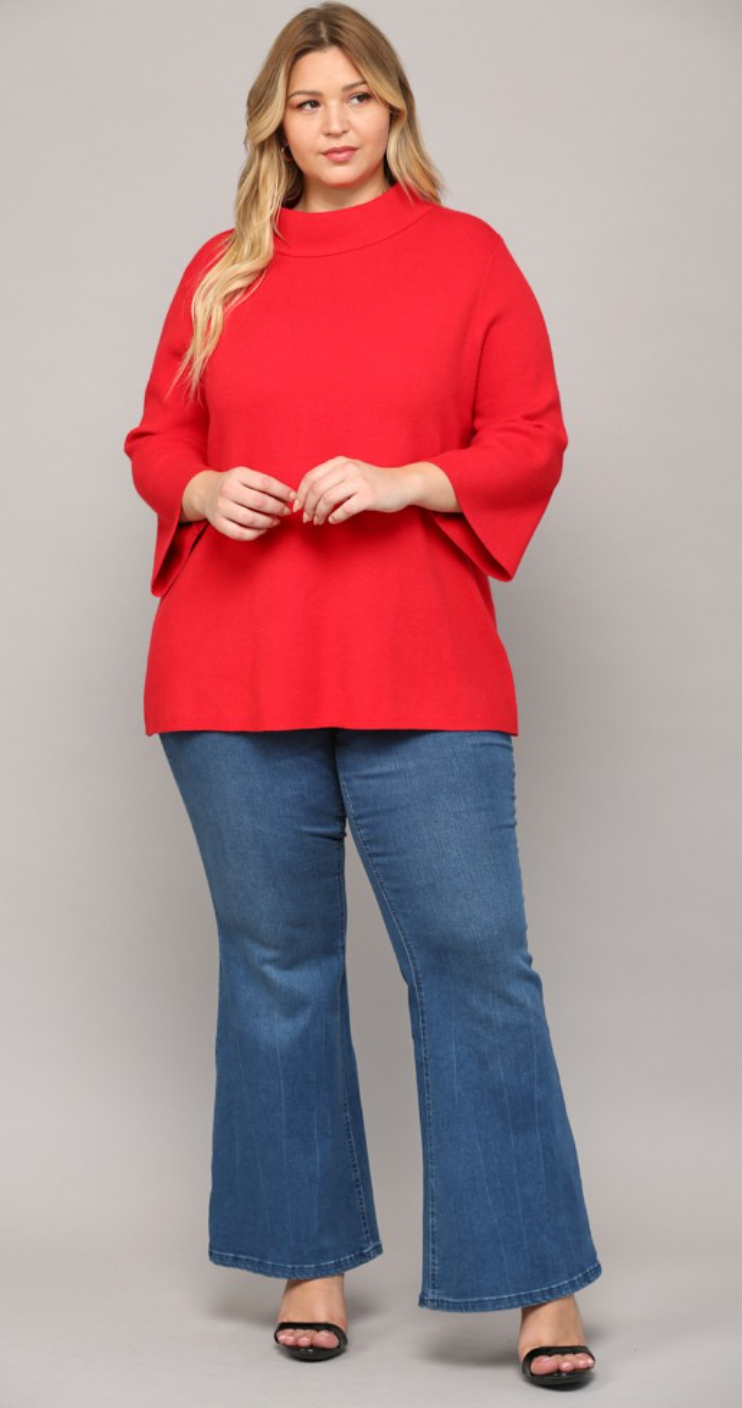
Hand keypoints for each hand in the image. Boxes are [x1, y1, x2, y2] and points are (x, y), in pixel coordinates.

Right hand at [192, 467, 295, 540]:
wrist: (206, 492)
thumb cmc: (234, 485)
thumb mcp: (246, 476)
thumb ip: (265, 484)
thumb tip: (291, 497)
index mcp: (237, 475)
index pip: (265, 484)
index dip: (282, 492)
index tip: (293, 498)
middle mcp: (227, 490)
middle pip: (260, 502)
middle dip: (278, 509)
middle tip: (286, 512)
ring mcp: (221, 508)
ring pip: (251, 519)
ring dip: (269, 522)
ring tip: (276, 521)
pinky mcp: (218, 523)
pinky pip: (240, 533)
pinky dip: (256, 533)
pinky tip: (263, 529)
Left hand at [292, 457, 417, 524]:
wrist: (402, 484)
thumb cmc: (373, 483)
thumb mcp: (350, 473)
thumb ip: (331, 480)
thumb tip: (306, 498)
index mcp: (340, 462)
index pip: (310, 477)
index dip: (301, 495)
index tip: (298, 508)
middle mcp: (348, 468)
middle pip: (317, 489)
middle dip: (308, 507)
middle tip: (307, 519)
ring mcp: (359, 481)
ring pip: (328, 499)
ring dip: (319, 514)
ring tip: (319, 521)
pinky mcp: (369, 496)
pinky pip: (345, 509)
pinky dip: (335, 517)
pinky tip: (334, 520)